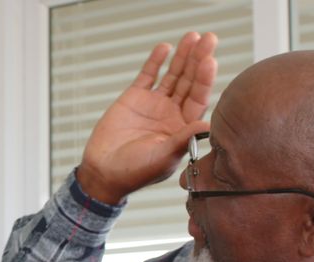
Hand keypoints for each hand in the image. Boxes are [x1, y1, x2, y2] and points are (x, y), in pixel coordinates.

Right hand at [77, 31, 217, 203]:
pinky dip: (156, 62)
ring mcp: (154, 104)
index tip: (209, 61)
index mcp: (183, 128)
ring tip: (192, 37)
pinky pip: (148, 76)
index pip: (199, 98)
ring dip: (182, 57)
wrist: (104, 172)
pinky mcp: (134, 98)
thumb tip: (208, 125)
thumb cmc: (135, 172)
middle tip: (208, 39)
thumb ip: (184, 138)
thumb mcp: (163, 156)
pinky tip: (165, 48)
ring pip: (172, 75)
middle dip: (198, 60)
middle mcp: (172, 113)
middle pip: (189, 82)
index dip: (204, 80)